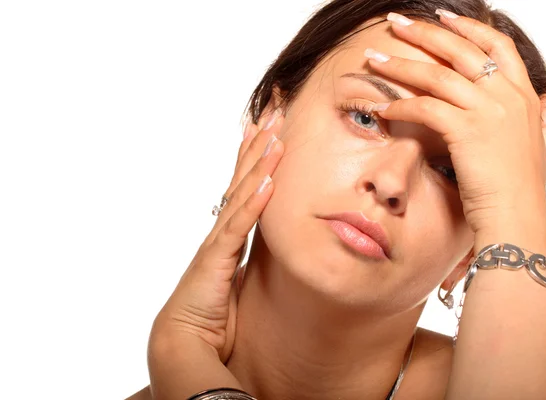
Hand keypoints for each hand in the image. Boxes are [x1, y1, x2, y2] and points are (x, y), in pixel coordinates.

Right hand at [151, 110, 283, 361]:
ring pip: (240, 194)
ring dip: (259, 163)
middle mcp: (221, 230)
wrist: (186, 340)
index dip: (255, 157)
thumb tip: (265, 249)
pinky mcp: (216, 259)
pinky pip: (238, 227)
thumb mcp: (236, 278)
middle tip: (274, 113)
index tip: (268, 130)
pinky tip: (268, 181)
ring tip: (275, 134)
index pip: (244, 187)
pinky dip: (254, 203)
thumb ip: (246, 257)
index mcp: (227, 234)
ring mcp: (217, 242)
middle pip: (241, 178)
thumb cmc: (210, 314)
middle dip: (258, 145)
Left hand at [366, 12, 545, 236]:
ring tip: (373, 60)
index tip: (441, 16)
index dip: (468, 27)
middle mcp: (508, 96)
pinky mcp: (466, 130)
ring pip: (436, 74)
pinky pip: (424, 108)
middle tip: (396, 22)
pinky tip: (381, 109)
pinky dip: (400, 107)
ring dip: (399, 64)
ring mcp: (488, 111)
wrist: (517, 217)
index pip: (496, 45)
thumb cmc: (524, 188)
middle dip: (424, 32)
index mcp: (524, 95)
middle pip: (460, 50)